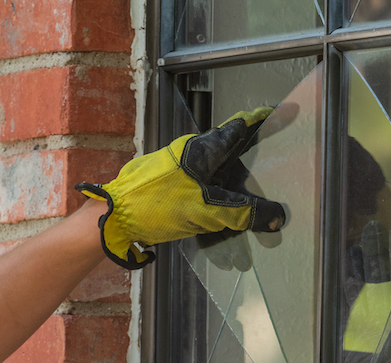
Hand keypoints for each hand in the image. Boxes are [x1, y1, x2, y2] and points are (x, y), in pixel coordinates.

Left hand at [76, 107, 285, 268]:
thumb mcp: (207, 210)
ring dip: (230, 188)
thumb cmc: (156, 205)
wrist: (113, 220)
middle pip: (227, 152)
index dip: (259, 120)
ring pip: (213, 174)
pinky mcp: (167, 186)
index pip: (237, 128)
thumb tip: (277, 217)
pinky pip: (199, 189)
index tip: (276, 112)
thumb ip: (244, 213)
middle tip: (268, 173)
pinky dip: (214, 201)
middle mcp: (188, 153)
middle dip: (248, 163)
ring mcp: (176, 169)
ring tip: (246, 206)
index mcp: (201, 149)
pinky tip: (219, 220)